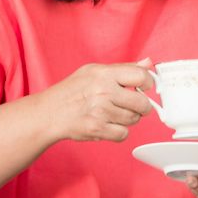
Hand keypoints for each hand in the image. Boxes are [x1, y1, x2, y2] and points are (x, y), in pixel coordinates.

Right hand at [40, 59, 154, 143]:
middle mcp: (103, 91)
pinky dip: (118, 131)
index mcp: (104, 73)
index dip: (148, 84)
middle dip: (142, 107)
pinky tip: (108, 124)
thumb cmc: (72, 91)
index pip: (141, 76)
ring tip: (113, 113)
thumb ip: (124, 68)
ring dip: (128, 119)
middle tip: (133, 105)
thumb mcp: (95, 71)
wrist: (49, 113)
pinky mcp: (97, 129)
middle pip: (142, 103)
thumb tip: (148, 63)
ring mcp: (100, 111)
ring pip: (134, 120)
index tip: (145, 88)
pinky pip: (123, 134)